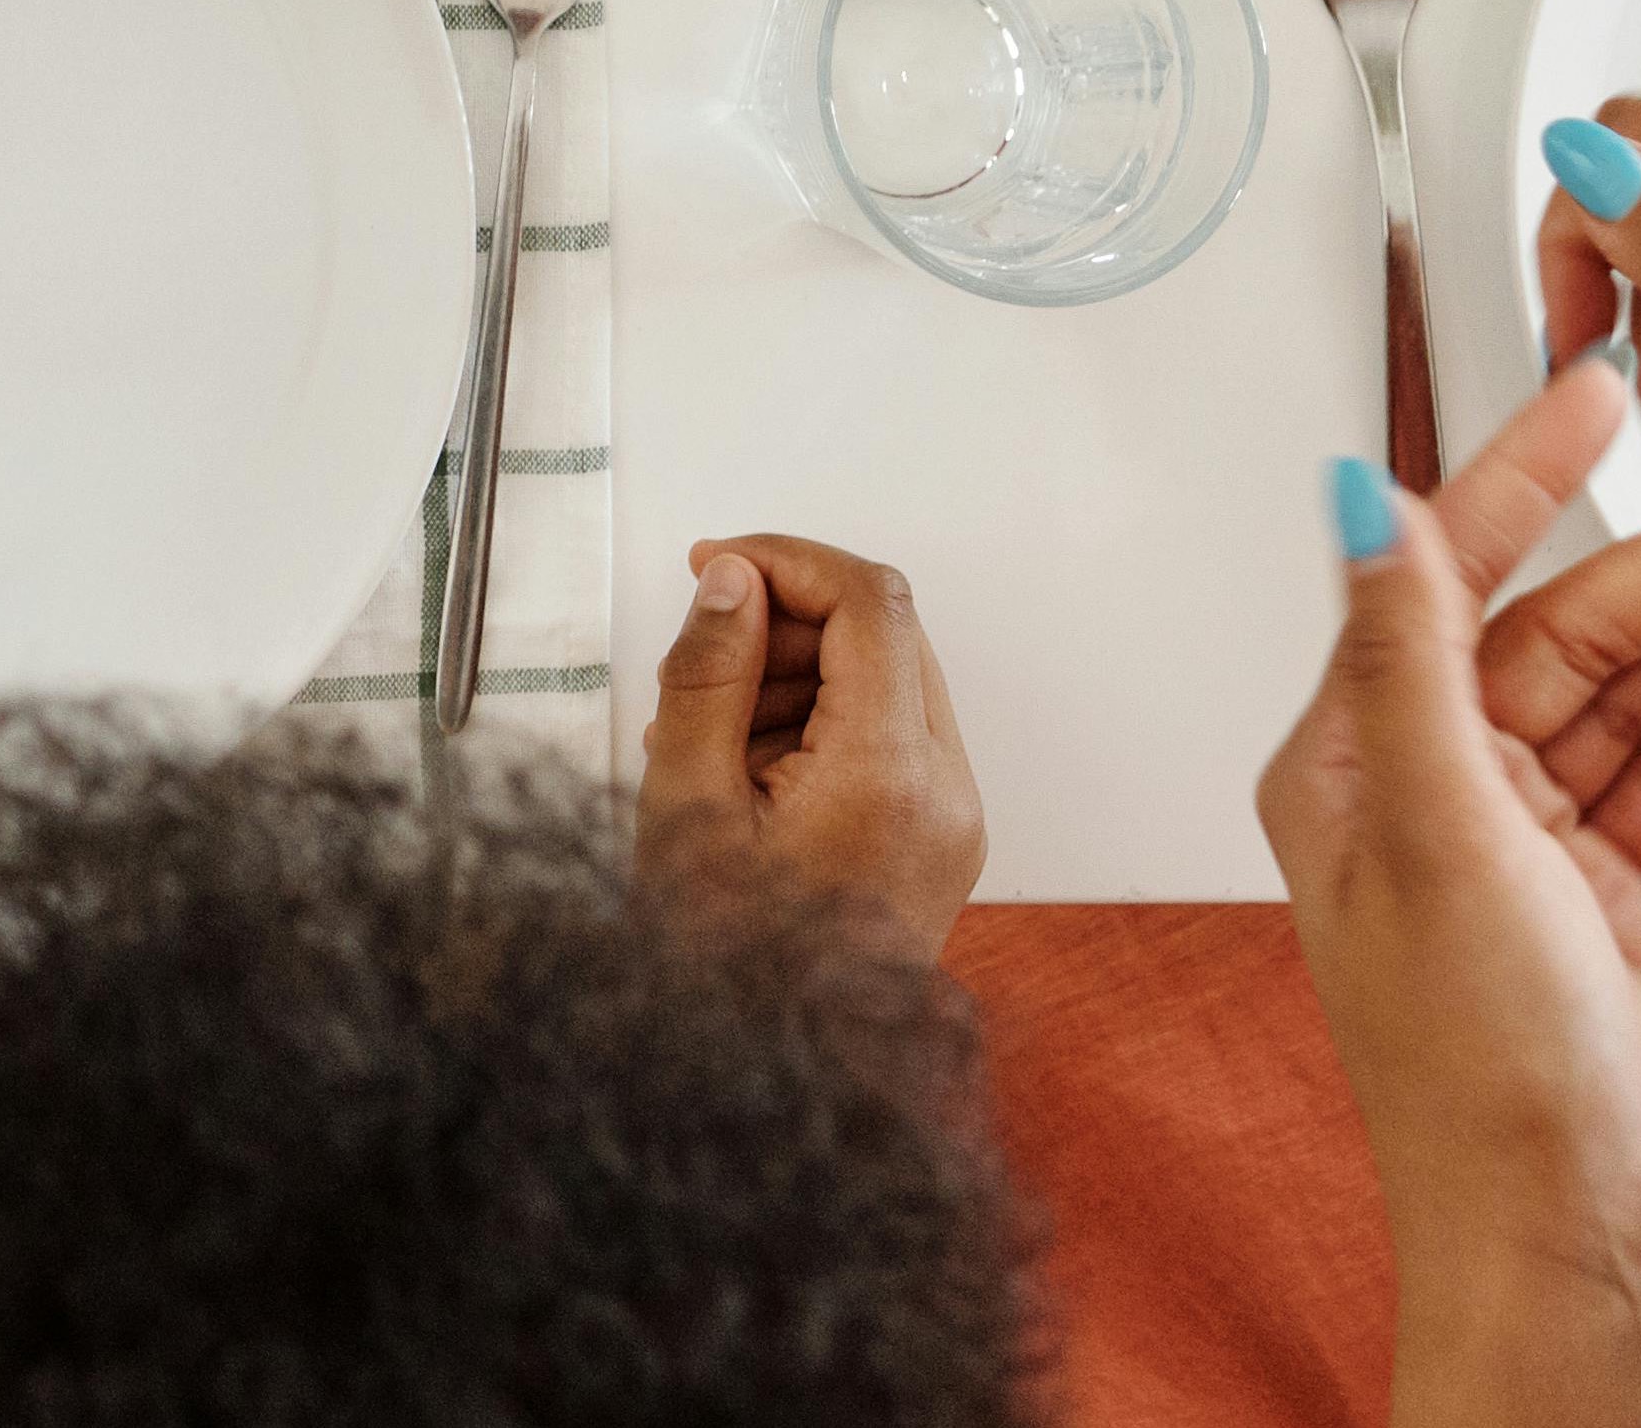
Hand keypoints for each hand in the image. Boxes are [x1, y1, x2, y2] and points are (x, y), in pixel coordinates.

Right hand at [631, 530, 985, 955]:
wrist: (776, 1078)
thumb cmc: (726, 965)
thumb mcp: (687, 806)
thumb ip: (709, 677)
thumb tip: (732, 581)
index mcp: (888, 777)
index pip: (870, 603)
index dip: (787, 561)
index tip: (715, 566)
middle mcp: (945, 791)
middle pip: (887, 633)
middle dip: (788, 622)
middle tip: (702, 661)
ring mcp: (953, 818)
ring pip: (890, 679)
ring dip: (800, 674)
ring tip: (713, 737)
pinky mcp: (941, 838)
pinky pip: (892, 736)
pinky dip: (824, 723)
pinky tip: (751, 772)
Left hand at [1254, 359, 1640, 1423]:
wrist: (1569, 1252)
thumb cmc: (1481, 1082)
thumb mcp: (1441, 838)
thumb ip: (1409, 660)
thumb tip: (1357, 499)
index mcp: (1353, 763)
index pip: (1446, 574)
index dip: (1525, 474)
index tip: (1599, 389)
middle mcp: (1429, 794)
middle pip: (1565, 631)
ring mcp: (1520, 849)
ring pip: (1632, 696)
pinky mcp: (1600, 904)